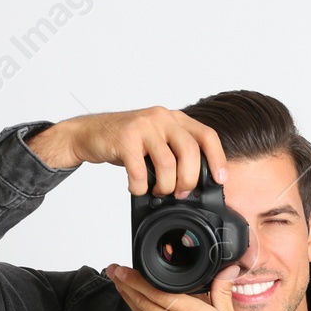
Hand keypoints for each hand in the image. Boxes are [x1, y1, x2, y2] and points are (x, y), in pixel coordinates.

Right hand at [25, 106, 228, 196]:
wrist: (89, 133)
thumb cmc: (126, 142)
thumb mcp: (157, 141)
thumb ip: (176, 153)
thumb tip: (196, 185)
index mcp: (175, 119)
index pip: (207, 136)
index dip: (217, 159)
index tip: (220, 180)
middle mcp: (162, 118)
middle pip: (190, 153)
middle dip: (188, 180)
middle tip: (180, 193)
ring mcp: (143, 126)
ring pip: (168, 164)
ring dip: (164, 186)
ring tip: (156, 190)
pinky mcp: (125, 138)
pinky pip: (141, 171)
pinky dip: (140, 187)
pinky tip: (136, 187)